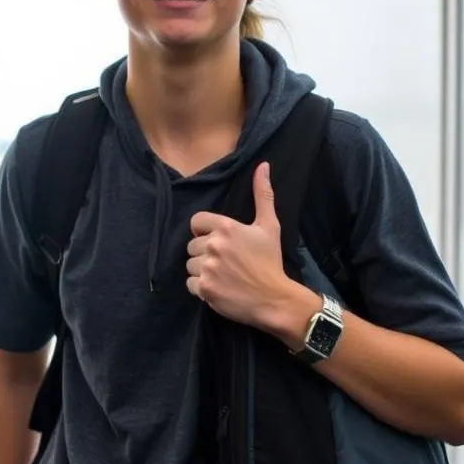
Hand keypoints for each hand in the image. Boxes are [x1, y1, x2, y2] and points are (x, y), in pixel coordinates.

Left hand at [186, 161, 292, 329]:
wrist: (274, 298)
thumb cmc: (270, 261)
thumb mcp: (269, 226)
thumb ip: (262, 195)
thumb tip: (262, 165)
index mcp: (226, 227)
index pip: (196, 222)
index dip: (205, 231)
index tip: (218, 241)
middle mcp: (213, 245)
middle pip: (192, 245)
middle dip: (204, 253)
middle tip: (225, 261)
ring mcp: (207, 267)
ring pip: (190, 265)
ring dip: (202, 270)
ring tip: (222, 275)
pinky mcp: (204, 288)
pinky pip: (189, 284)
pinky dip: (200, 287)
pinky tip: (218, 287)